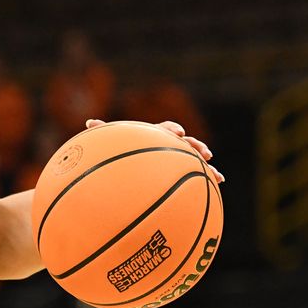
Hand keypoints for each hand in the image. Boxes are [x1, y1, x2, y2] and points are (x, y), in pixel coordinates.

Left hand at [87, 118, 224, 184]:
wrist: (129, 169)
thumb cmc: (119, 154)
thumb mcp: (113, 145)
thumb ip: (105, 133)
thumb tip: (90, 123)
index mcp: (155, 135)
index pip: (166, 129)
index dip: (172, 130)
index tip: (178, 134)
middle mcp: (170, 145)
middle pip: (187, 144)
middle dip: (196, 147)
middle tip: (204, 153)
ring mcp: (179, 160)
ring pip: (196, 161)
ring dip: (207, 166)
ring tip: (217, 175)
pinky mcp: (183, 174)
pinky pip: (198, 177)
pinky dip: (209, 179)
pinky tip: (218, 184)